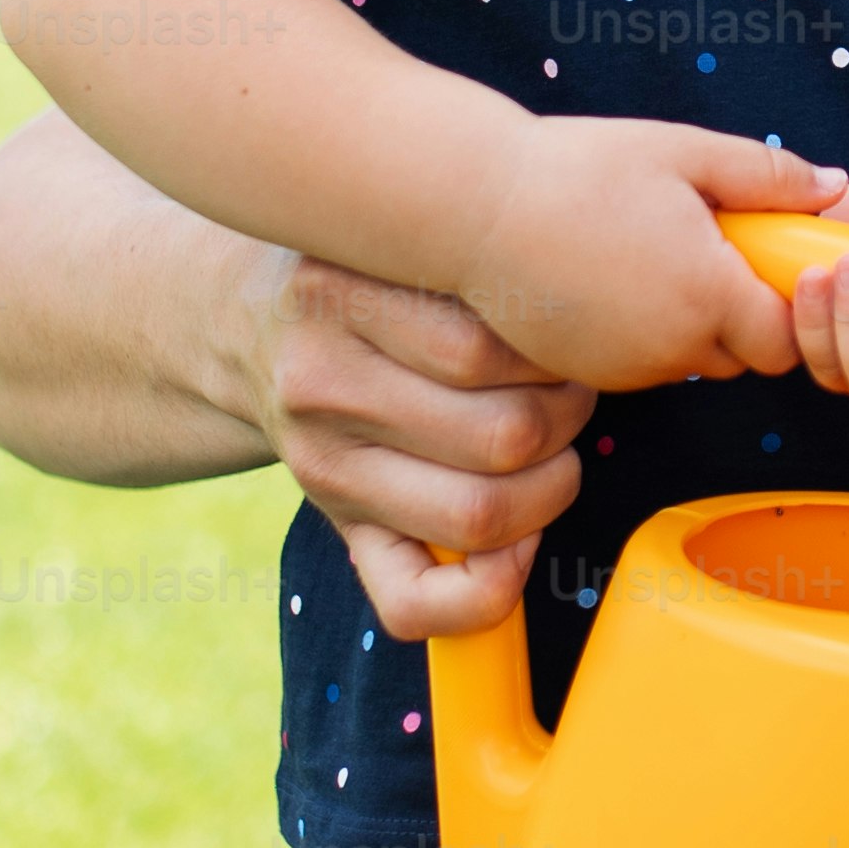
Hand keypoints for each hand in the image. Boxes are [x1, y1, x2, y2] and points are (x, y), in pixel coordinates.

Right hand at [233, 250, 591, 640]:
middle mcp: (320, 385)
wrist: (252, 330)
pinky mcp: (337, 530)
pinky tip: (516, 541)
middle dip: (569, 419)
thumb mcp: (400, 244)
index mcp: (337, 295)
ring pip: (482, 513)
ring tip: (551, 448)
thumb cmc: (369, 282)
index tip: (569, 338)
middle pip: (504, 434)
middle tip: (569, 392)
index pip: (490, 347)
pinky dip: (491, 589)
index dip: (561, 353)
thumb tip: (595, 323)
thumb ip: (476, 262)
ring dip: (551, 488)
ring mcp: (323, 469)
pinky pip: (416, 603)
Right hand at [448, 119, 837, 407]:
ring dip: (694, 324)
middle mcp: (671, 349)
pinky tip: (617, 278)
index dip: (787, 301)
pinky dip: (646, 334)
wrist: (471, 207)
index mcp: (708, 296)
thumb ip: (768, 176)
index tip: (767, 258)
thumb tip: (832, 188)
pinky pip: (641, 366)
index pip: (787, 337)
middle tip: (710, 246)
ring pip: (691, 362)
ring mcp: (625, 369)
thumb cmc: (577, 171)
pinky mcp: (585, 374)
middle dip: (743, 313)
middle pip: (743, 356)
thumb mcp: (684, 152)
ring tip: (656, 254)